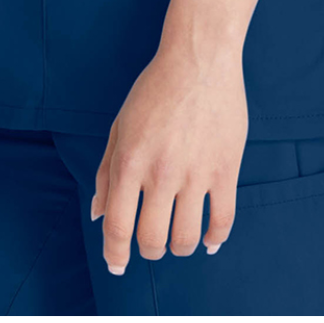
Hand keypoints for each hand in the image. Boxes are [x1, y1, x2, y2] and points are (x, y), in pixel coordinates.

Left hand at [89, 44, 246, 273]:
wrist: (199, 58)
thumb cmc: (155, 90)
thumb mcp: (120, 125)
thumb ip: (106, 172)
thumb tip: (97, 215)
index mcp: (130, 160)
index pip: (118, 226)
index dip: (115, 254)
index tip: (117, 265)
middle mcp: (161, 171)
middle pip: (152, 240)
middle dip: (148, 251)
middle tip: (151, 245)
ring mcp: (196, 172)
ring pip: (186, 238)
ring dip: (179, 248)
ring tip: (178, 239)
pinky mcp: (226, 169)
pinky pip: (223, 221)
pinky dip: (215, 239)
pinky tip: (209, 240)